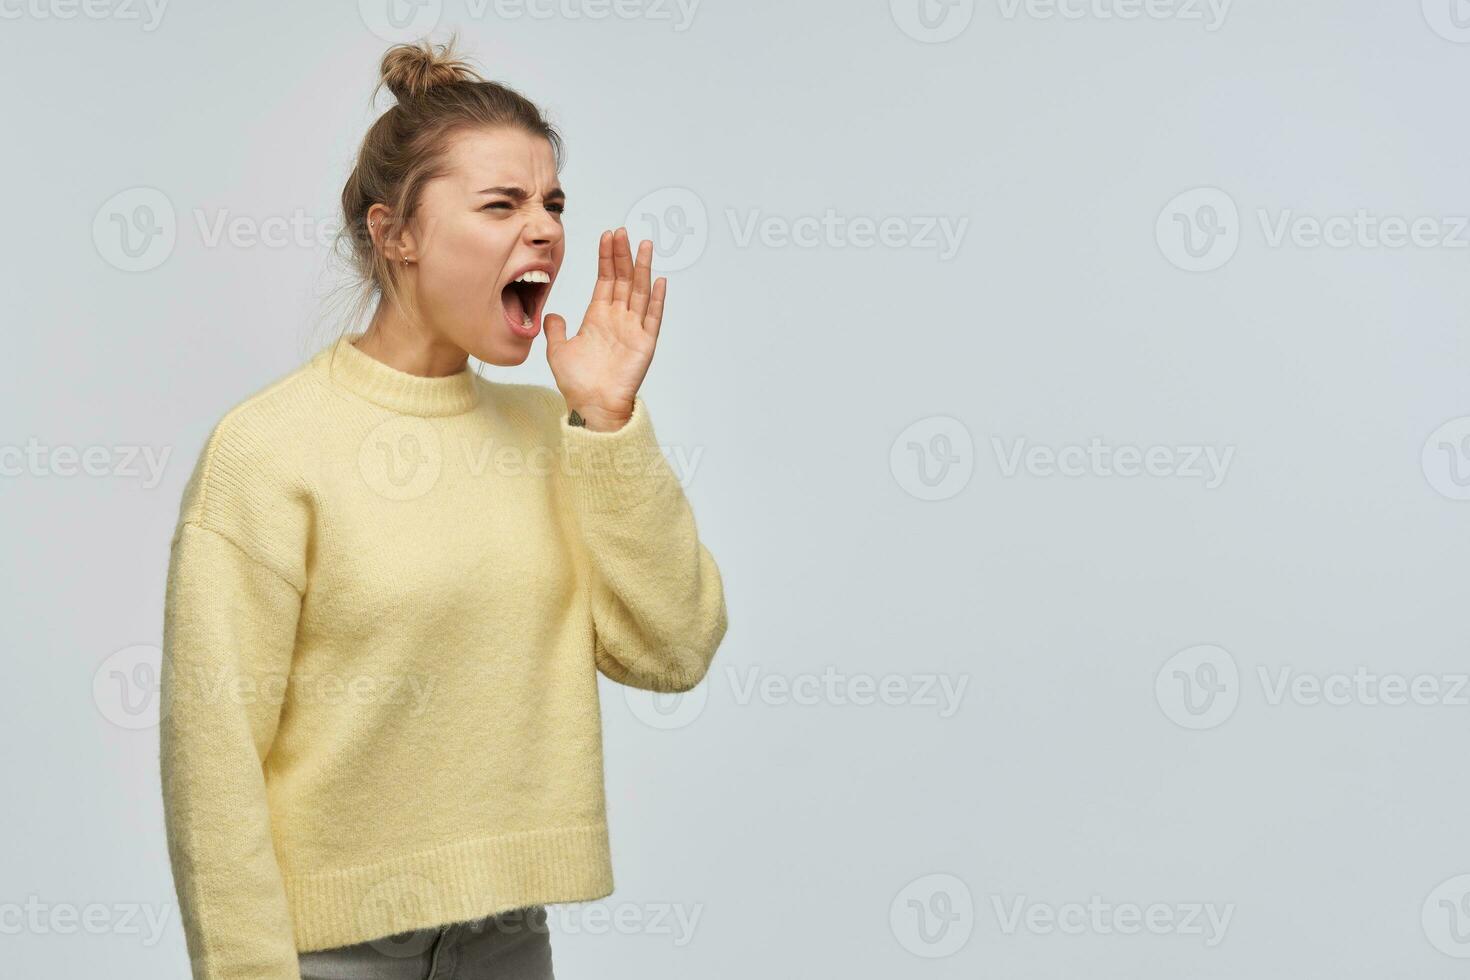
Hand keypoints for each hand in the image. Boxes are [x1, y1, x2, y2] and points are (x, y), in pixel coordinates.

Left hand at [543, 227, 666, 431]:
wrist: (591, 406)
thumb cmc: (577, 383)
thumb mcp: (559, 351)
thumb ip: (556, 330)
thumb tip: (551, 314)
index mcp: (598, 317)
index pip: (605, 280)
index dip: (606, 258)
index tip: (607, 237)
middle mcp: (618, 319)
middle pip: (623, 279)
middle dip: (622, 255)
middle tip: (622, 232)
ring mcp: (633, 329)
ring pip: (639, 291)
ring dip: (641, 268)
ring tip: (643, 244)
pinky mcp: (644, 343)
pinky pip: (652, 317)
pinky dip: (657, 299)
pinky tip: (659, 280)